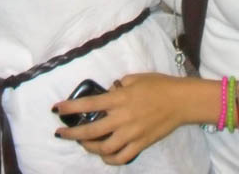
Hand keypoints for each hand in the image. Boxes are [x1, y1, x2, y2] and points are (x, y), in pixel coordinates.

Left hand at [53, 74, 189, 164]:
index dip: (70, 107)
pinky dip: (109, 159)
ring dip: (89, 147)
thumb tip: (108, 94)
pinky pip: (121, 157)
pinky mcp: (141, 144)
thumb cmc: (159, 85)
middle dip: (72, 133)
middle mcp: (122, 118)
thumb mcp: (136, 78)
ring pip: (104, 148)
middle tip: (60, 134)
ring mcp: (131, 133)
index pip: (89, 104)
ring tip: (83, 143)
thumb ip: (118, 86)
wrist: (181, 101)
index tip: (56, 109)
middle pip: (91, 130)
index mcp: (120, 98)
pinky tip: (104, 155)